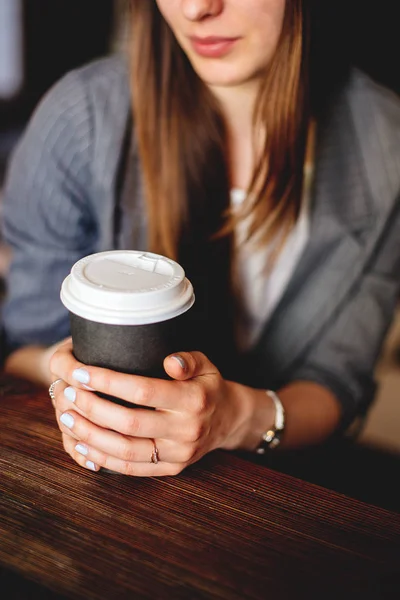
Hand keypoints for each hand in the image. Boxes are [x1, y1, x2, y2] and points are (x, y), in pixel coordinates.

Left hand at [49, 340, 264, 475]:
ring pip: (125, 451)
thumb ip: (187, 360)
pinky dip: (102, 459)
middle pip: (128, 423)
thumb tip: (169, 362)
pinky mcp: (170, 469)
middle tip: (68, 392)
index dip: (108, 381)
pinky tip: (81, 445)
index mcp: (194, 400)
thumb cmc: (209, 385)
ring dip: (90, 435)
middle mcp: (186, 430)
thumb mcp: (206, 363)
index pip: (143, 391)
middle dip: (91, 407)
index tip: (81, 371)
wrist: (229, 420)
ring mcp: (178, 454)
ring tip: (67, 416)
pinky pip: (130, 469)